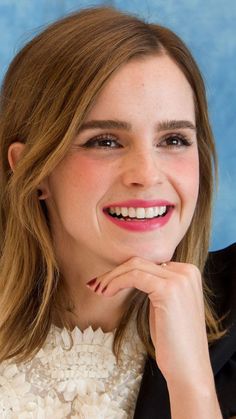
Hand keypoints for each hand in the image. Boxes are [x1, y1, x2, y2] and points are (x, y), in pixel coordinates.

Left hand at [87, 257, 213, 385]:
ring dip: (112, 277)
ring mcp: (180, 279)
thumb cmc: (173, 340)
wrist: (188, 368)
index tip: (106, 282)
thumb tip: (131, 272)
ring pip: (135, 266)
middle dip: (115, 272)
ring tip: (97, 289)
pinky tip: (106, 293)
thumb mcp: (165, 304)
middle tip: (96, 284)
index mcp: (189, 272)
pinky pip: (135, 276)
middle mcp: (187, 271)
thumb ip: (156, 285)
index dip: (125, 270)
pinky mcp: (169, 290)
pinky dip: (116, 282)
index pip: (149, 262)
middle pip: (141, 261)